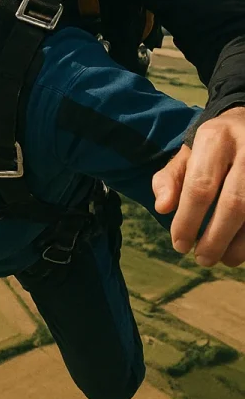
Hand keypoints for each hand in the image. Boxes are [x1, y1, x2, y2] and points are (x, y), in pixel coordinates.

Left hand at [153, 107, 244, 267]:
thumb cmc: (215, 145)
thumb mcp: (188, 153)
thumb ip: (170, 179)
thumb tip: (162, 207)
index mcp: (215, 139)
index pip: (200, 186)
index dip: (188, 220)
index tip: (179, 245)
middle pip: (235, 204)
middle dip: (216, 238)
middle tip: (202, 259)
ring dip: (241, 244)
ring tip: (224, 259)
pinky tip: (243, 249)